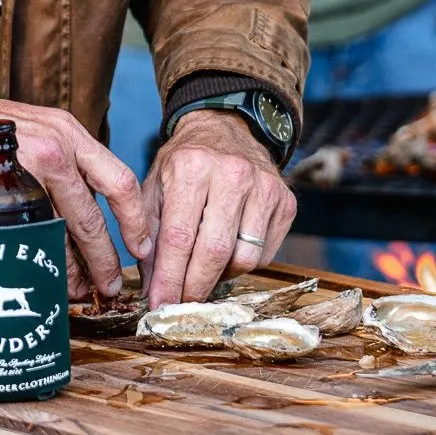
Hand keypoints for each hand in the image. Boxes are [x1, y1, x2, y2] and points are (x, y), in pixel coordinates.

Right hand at [0, 87, 151, 298]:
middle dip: (107, 257)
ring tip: (79, 290)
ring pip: (64, 234)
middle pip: (94, 215)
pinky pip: (30, 241)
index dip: (134, 219)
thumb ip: (59, 158)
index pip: (118, 178)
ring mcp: (27, 174)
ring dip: (76, 268)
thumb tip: (81, 205)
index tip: (141, 246)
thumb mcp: (30, 126)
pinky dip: (42, 265)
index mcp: (66, 131)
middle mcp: (55, 148)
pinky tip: (45, 280)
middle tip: (110, 284)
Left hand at [141, 109, 296, 308]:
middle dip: (194, 288)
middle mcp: (232, 173)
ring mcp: (264, 187)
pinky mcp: (285, 201)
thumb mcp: (156, 185)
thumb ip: (149, 234)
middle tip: (181, 305)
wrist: (225, 128)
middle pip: (214, 252)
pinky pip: (264, 255)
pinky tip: (226, 253)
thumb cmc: (185, 162)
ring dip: (220, 277)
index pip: (179, 237)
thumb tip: (152, 288)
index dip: (169, 278)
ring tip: (202, 270)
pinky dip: (242, 265)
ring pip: (244, 259)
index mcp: (192, 167)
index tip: (159, 305)